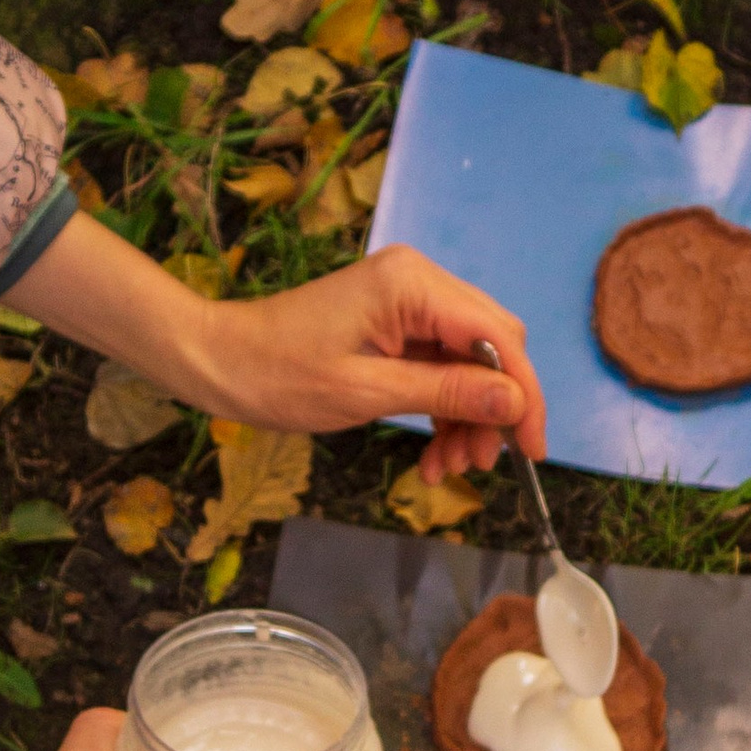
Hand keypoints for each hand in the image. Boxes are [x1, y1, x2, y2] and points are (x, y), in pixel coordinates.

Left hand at [202, 245, 546, 481]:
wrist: (219, 361)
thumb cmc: (278, 372)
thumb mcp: (367, 392)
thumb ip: (446, 394)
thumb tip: (514, 403)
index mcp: (413, 285)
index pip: (496, 338)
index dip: (522, 395)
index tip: (531, 447)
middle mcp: (418, 282)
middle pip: (490, 348)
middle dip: (493, 410)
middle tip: (482, 464)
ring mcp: (406, 303)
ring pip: (467, 364)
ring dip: (466, 418)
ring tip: (448, 468)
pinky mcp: (394, 325)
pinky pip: (438, 367)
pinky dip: (441, 410)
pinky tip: (432, 454)